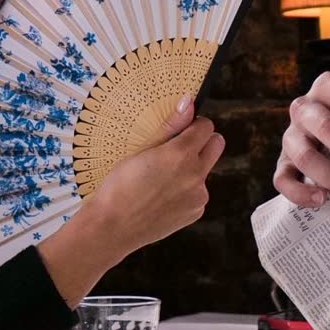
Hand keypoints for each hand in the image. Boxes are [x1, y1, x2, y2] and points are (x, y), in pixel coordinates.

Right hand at [86, 96, 224, 255]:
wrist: (112, 227)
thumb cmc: (119, 186)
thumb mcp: (141, 150)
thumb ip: (171, 126)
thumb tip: (189, 103)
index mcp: (181, 154)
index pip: (206, 126)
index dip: (193, 125)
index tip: (180, 130)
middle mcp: (196, 174)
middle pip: (217, 145)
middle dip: (203, 141)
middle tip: (179, 149)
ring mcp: (199, 195)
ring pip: (205, 171)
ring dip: (192, 169)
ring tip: (161, 180)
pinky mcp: (196, 212)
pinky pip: (198, 192)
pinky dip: (185, 191)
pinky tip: (162, 197)